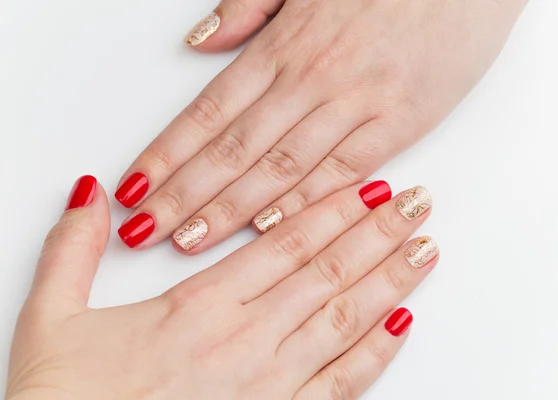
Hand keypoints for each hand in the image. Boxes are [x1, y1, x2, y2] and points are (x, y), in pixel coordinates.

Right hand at [7, 177, 436, 399]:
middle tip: (418, 203)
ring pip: (344, 318)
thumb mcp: (52, 318)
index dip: (333, 209)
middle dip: (378, 233)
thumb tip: (92, 196)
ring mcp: (269, 385)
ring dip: (390, 280)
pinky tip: (403, 325)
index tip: (370, 186)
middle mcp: (245, 339)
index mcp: (200, 307)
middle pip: (327, 271)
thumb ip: (73, 251)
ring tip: (425, 249)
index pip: (284, 241)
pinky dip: (376, 353)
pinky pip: (341, 384)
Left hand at [114, 0, 523, 251]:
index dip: (168, 154)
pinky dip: (306, 201)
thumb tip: (200, 42)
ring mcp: (355, 103)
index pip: (209, 112)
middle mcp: (310, 78)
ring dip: (230, 208)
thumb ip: (248, 8)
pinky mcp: (399, 121)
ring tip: (189, 239)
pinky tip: (272, 228)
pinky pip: (344, 169)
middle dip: (184, 194)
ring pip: (280, 166)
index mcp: (283, 45)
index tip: (135, 187)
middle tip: (145, 230)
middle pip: (233, 149)